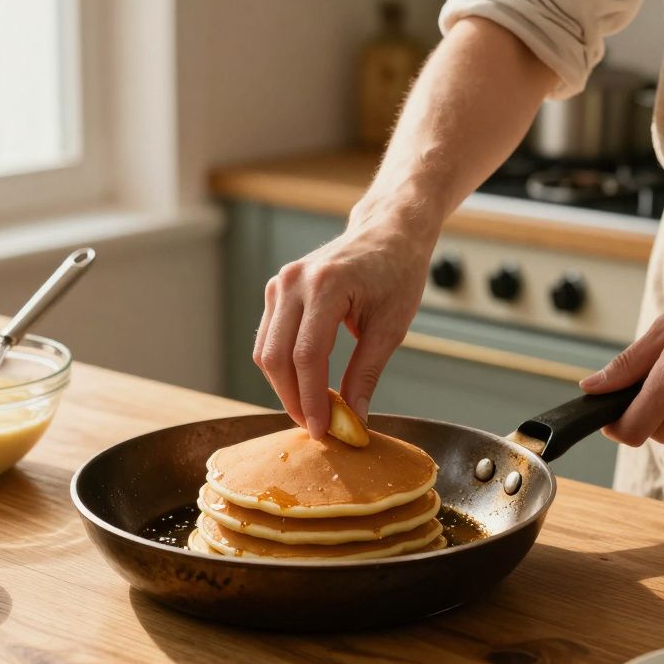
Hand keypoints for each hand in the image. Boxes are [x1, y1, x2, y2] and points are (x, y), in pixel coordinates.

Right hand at [253, 208, 434, 438]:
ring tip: (312, 411)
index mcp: (326, 285)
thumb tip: (353, 418)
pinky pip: (269, 339)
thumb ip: (366, 373)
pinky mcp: (276, 291)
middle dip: (293, 399)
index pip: (306, 355)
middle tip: (317, 427)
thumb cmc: (397, 273)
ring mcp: (280, 284)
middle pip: (276, 356)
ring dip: (284, 387)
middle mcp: (294, 282)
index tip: (324, 430)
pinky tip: (304, 386)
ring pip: (265, 351)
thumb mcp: (391, 327)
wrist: (387, 232)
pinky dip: (282, 368)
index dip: (311, 399)